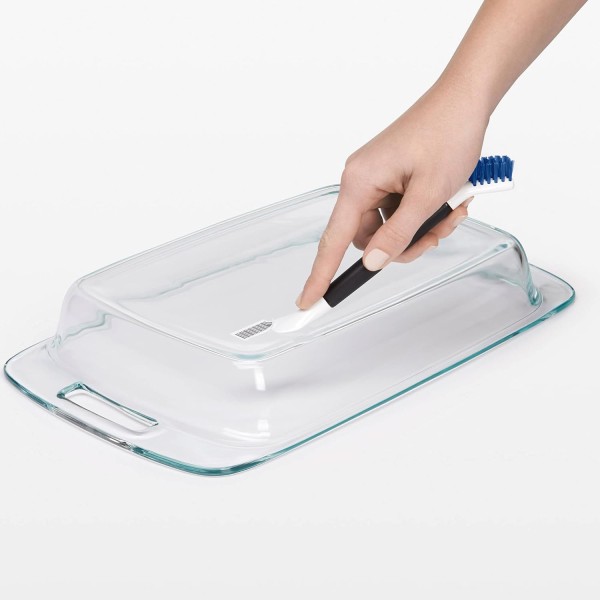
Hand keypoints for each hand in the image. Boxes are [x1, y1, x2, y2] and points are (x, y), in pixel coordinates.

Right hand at [296, 82, 488, 308]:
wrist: (466, 98)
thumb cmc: (447, 134)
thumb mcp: (428, 194)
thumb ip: (398, 234)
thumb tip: (372, 263)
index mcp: (359, 182)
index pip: (333, 240)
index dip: (321, 275)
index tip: (307, 301)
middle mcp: (360, 181)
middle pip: (369, 238)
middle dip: (404, 244)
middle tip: (437, 234)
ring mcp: (376, 179)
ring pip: (388, 228)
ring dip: (421, 229)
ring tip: (451, 210)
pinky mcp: (391, 178)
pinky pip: (399, 212)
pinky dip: (423, 215)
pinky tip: (449, 200)